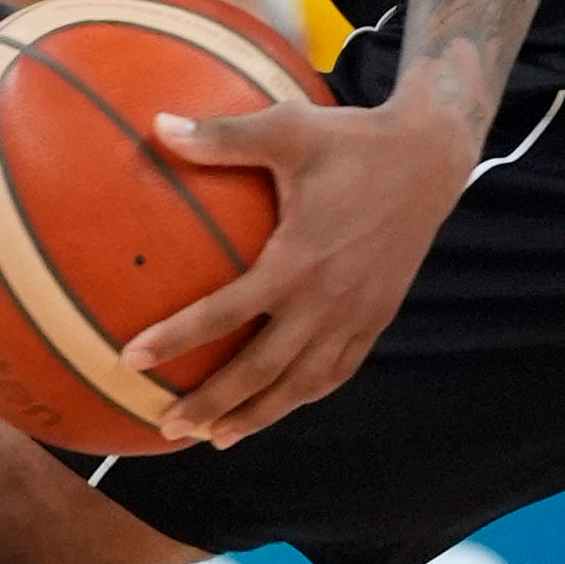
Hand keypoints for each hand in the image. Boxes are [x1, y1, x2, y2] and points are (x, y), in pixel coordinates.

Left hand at [120, 97, 470, 445]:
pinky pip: (337, 371)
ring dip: (259, 414)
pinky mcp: (378, 317)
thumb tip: (157, 125)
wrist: (432, 158)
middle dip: (214, 404)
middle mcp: (328, 299)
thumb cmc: (352, 138)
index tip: (131, 360)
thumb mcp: (288, 129)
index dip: (177, 339)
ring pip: (302, 384)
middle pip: (263, 370)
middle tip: (168, 426)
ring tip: (216, 438)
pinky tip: (277, 406)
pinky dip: (303, 395)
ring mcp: (357, 314)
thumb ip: (222, 137)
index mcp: (299, 261)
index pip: (226, 313)